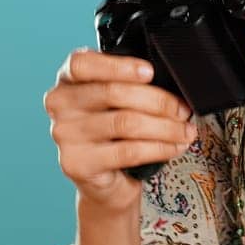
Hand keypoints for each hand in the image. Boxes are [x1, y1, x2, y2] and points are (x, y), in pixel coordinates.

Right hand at [43, 47, 197, 212]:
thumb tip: (169, 80)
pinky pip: (128, 151)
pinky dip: (159, 148)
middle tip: (182, 109)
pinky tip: (173, 147)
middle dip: (158, 101)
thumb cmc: (114, 132)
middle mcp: (60, 104)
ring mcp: (65, 135)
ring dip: (165, 127)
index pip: (82, 63)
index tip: (150, 72)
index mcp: (67, 79)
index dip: (118, 66)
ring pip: (125, 123)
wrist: (106, 181)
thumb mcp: (117, 100)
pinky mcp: (77, 164)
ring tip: (184, 131)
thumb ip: (128, 83)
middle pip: (113, 93)